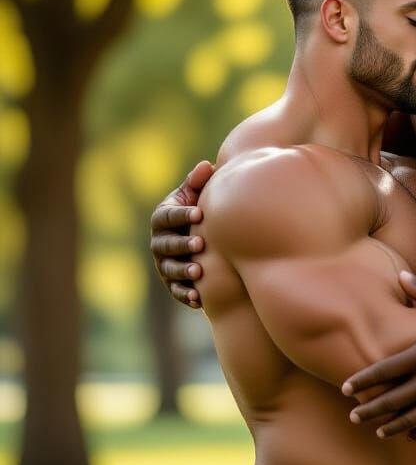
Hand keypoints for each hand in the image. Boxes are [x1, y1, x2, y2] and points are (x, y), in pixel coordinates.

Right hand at [149, 160, 213, 307]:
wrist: (206, 240)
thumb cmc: (201, 211)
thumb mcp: (196, 196)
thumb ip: (199, 183)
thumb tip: (207, 166)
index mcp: (163, 217)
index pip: (167, 216)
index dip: (182, 214)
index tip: (199, 214)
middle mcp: (159, 241)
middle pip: (165, 244)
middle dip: (181, 244)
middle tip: (200, 244)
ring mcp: (164, 263)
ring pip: (169, 269)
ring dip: (182, 271)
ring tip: (198, 272)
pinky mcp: (172, 283)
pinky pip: (176, 291)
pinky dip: (185, 295)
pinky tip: (197, 299)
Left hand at [342, 272, 415, 439]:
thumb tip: (402, 274)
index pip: (383, 372)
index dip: (362, 382)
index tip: (346, 388)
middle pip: (389, 402)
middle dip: (368, 411)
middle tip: (354, 416)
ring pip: (408, 421)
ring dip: (390, 426)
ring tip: (378, 429)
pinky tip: (411, 432)